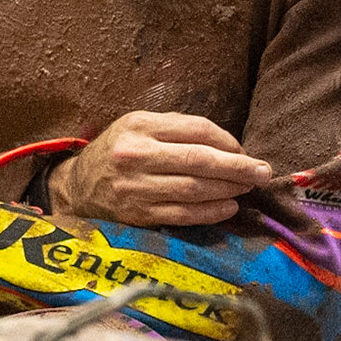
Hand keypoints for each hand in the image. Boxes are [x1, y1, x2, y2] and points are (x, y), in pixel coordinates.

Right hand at [48, 111, 270, 226]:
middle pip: (200, 161)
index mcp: (139, 127)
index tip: (244, 151)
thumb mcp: (138, 126)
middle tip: (263, 172)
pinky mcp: (138, 215)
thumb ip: (178, 129)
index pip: (196, 130)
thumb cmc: (118, 151)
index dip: (227, 141)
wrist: (78, 186)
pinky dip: (211, 212)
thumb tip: (229, 146)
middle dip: (238, 168)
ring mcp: (136, 188)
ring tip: (247, 188)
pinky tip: (228, 207)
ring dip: (229, 190)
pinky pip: (184, 215)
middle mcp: (135, 156)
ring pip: (195, 190)